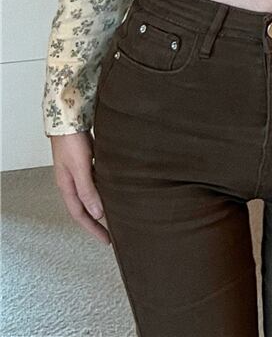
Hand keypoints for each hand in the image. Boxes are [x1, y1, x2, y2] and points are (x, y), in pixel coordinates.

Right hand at [49, 130, 110, 245]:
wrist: (68, 118)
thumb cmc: (72, 142)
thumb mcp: (80, 168)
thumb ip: (88, 190)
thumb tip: (97, 213)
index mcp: (67, 187)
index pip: (80, 215)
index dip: (93, 229)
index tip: (107, 241)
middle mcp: (71, 182)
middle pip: (85, 208)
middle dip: (97, 221)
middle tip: (113, 232)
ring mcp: (78, 172)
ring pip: (90, 195)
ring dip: (101, 205)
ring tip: (116, 214)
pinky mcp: (85, 162)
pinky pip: (95, 182)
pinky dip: (103, 190)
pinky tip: (114, 189)